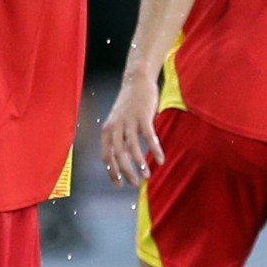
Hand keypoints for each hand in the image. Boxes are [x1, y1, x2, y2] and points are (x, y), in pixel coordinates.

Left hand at [101, 73, 163, 187]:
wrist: (137, 81)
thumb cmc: (129, 106)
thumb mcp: (119, 123)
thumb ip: (121, 140)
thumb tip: (126, 161)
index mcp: (107, 130)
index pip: (107, 156)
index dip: (112, 172)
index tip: (119, 185)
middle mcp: (115, 127)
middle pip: (119, 155)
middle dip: (126, 172)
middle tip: (135, 183)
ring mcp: (129, 121)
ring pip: (133, 147)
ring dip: (140, 164)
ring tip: (147, 175)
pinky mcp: (143, 116)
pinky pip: (149, 137)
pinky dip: (155, 149)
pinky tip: (160, 160)